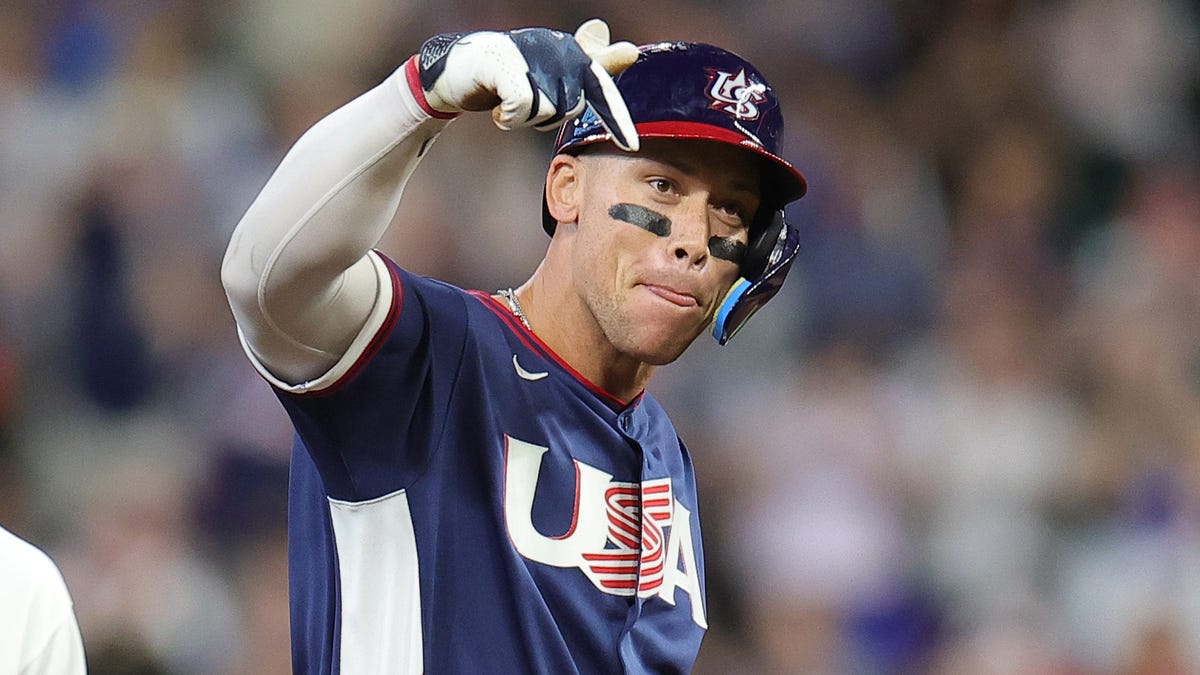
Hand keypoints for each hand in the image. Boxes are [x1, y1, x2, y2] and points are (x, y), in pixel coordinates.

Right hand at [417, 19, 639, 150]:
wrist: (457, 70)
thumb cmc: (508, 73)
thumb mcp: (550, 74)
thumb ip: (590, 63)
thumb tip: (631, 50)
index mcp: (570, 52)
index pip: (600, 86)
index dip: (616, 116)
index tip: (631, 144)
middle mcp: (555, 49)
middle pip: (570, 109)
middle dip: (546, 117)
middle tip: (524, 103)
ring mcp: (530, 55)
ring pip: (545, 112)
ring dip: (525, 118)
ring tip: (508, 100)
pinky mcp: (506, 66)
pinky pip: (521, 109)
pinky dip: (508, 117)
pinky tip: (497, 108)